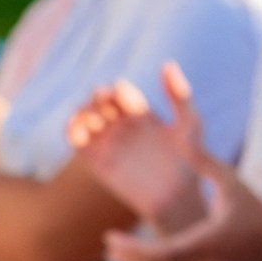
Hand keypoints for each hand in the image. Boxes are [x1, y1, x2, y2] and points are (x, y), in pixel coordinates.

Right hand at [67, 64, 204, 224]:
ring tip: (93, 119)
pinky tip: (77, 127)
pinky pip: (77, 141)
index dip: (117, 90)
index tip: (121, 94)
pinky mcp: (97, 161)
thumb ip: (180, 95)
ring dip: (83, 112)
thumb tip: (166, 63)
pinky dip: (71, 131)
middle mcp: (121, 124)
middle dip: (97, 99)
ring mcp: (108, 142)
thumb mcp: (190, 124)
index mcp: (140, 111)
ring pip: (84, 118)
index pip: (119, 91)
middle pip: (98, 102)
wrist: (177, 198)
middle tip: (102, 103)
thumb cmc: (190, 160)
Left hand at [104, 152, 261, 260]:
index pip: (162, 253)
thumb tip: (181, 138)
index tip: (111, 235)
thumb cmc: (253, 208)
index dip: (131, 249)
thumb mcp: (231, 181)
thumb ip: (204, 161)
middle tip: (108, 243)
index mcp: (210, 240)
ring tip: (114, 258)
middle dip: (128, 259)